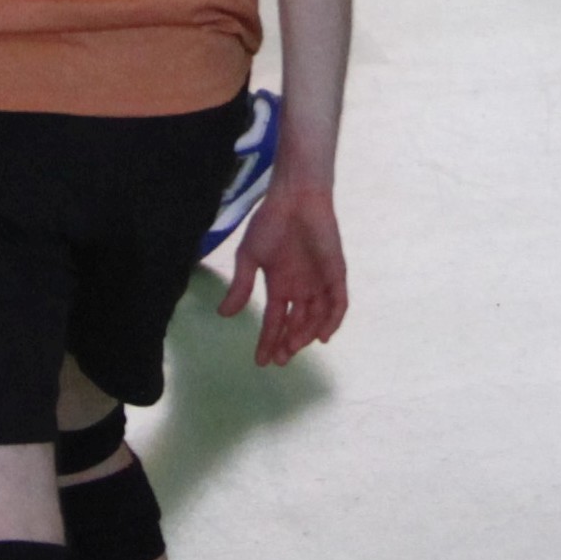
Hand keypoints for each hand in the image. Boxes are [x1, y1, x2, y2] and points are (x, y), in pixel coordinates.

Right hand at [218, 178, 347, 366]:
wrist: (295, 198)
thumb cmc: (271, 223)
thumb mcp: (249, 257)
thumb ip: (241, 286)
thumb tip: (223, 314)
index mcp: (280, 285)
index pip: (275, 320)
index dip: (268, 341)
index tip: (261, 362)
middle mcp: (301, 288)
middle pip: (297, 325)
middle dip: (289, 344)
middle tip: (281, 359)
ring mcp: (319, 282)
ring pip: (316, 318)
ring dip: (306, 334)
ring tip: (294, 346)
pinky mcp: (336, 274)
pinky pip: (337, 304)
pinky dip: (332, 321)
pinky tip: (321, 335)